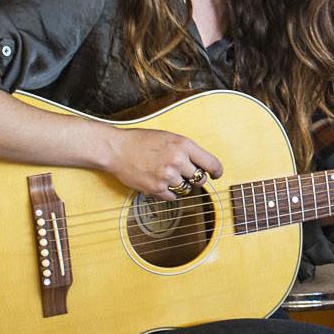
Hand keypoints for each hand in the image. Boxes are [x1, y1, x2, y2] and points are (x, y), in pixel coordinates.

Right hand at [104, 128, 223, 200]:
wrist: (115, 149)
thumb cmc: (141, 141)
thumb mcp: (169, 137)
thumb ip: (187, 150)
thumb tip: (205, 165)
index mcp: (183, 145)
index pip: (211, 164)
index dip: (217, 172)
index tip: (216, 175)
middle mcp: (177, 160)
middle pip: (200, 179)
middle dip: (195, 178)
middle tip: (184, 173)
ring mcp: (167, 175)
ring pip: (186, 189)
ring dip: (180, 185)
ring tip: (166, 174)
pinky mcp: (156, 188)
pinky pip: (172, 196)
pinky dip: (168, 192)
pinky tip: (159, 182)